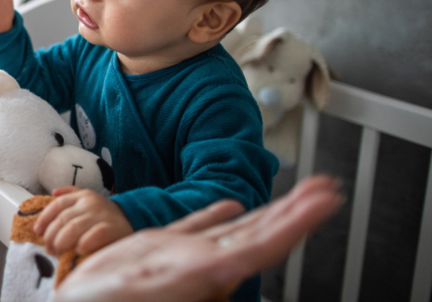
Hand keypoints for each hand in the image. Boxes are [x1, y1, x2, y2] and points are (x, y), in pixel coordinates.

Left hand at [34, 186, 133, 255]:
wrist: (133, 218)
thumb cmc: (104, 213)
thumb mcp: (88, 199)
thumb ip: (70, 195)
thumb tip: (52, 193)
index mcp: (82, 196)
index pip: (57, 205)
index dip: (44, 218)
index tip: (37, 232)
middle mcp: (90, 203)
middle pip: (63, 218)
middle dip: (51, 235)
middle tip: (48, 248)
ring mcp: (101, 215)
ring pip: (74, 227)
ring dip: (62, 241)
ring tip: (58, 252)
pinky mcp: (113, 228)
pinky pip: (95, 235)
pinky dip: (85, 242)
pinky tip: (78, 251)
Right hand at [55, 176, 343, 301]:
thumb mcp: (149, 291)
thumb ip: (193, 281)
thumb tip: (231, 267)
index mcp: (206, 274)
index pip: (264, 244)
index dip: (298, 223)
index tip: (326, 201)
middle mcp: (203, 266)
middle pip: (261, 235)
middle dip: (296, 212)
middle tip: (328, 187)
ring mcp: (183, 259)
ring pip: (235, 230)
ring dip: (269, 210)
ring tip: (298, 192)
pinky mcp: (157, 253)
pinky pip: (195, 228)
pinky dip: (216, 214)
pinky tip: (232, 205)